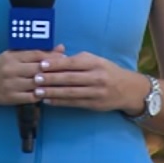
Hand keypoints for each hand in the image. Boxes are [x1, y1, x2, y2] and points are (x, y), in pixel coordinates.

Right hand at [0, 44, 65, 105]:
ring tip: (63, 83)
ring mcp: (11, 85)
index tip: (65, 58)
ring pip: (37, 84)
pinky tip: (50, 93)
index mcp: (12, 56)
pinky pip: (32, 97)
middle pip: (38, 69)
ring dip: (50, 84)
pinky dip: (42, 95)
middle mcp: (11, 70)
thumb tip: (60, 48)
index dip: (52, 56)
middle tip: (68, 71)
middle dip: (55, 70)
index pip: (36, 54)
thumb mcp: (13, 55)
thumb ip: (35, 52)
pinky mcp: (11, 98)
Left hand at [33, 51, 147, 113]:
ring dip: (52, 92)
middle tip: (35, 78)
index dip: (56, 64)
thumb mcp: (95, 61)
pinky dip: (60, 102)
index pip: (72, 63)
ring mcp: (96, 92)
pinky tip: (48, 101)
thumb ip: (76, 60)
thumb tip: (54, 58)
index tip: (41, 64)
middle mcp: (96, 77)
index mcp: (95, 63)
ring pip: (70, 92)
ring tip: (38, 92)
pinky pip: (74, 103)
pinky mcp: (94, 104)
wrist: (128, 89)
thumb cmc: (107, 71)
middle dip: (51, 79)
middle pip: (70, 78)